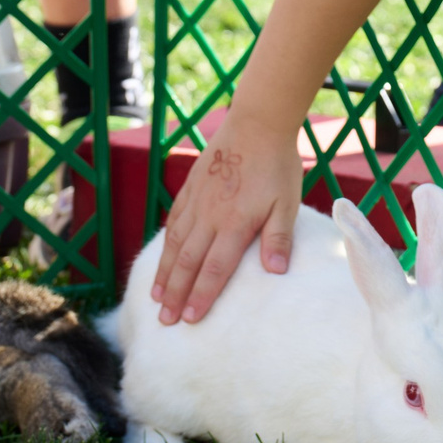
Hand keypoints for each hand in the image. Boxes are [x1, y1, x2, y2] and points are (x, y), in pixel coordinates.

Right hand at [149, 132, 300, 323]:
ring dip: (165, 272)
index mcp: (234, 223)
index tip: (190, 319)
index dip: (202, 295)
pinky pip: (174, 220)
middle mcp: (210, 216)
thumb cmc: (277, 164)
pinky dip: (166, 242)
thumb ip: (279, 238)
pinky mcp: (191, 187)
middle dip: (175, 293)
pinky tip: (164, 256)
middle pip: (188, 262)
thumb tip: (275, 272)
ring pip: (175, 243)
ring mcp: (197, 201)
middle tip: (164, 320)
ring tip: (156, 296)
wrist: (257, 122)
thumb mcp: (286, 202)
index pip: (214, 268)